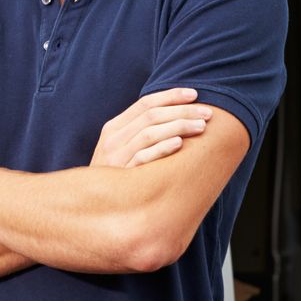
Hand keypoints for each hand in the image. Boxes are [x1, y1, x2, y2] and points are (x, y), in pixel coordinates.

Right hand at [90, 88, 216, 167]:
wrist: (93, 205)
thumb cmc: (115, 175)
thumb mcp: (120, 149)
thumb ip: (138, 131)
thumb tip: (174, 114)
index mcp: (113, 128)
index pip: (145, 103)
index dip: (171, 96)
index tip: (195, 94)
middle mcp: (113, 139)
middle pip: (151, 115)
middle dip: (182, 111)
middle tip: (207, 113)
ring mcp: (116, 157)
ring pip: (149, 133)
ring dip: (178, 126)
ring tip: (201, 127)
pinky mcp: (121, 175)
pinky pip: (143, 158)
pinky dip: (161, 148)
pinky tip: (180, 143)